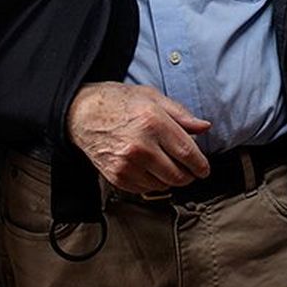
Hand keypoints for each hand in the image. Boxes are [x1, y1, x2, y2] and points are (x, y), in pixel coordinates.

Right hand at [66, 82, 211, 193]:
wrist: (82, 113)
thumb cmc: (117, 102)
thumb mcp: (152, 97)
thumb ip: (181, 114)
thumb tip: (204, 127)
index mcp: (153, 122)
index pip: (187, 153)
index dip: (200, 165)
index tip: (203, 168)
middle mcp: (141, 146)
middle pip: (178, 174)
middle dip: (189, 174)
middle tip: (188, 168)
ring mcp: (128, 164)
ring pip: (164, 185)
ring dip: (170, 179)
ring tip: (165, 164)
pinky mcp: (117, 177)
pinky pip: (146, 189)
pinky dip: (153, 182)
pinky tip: (149, 168)